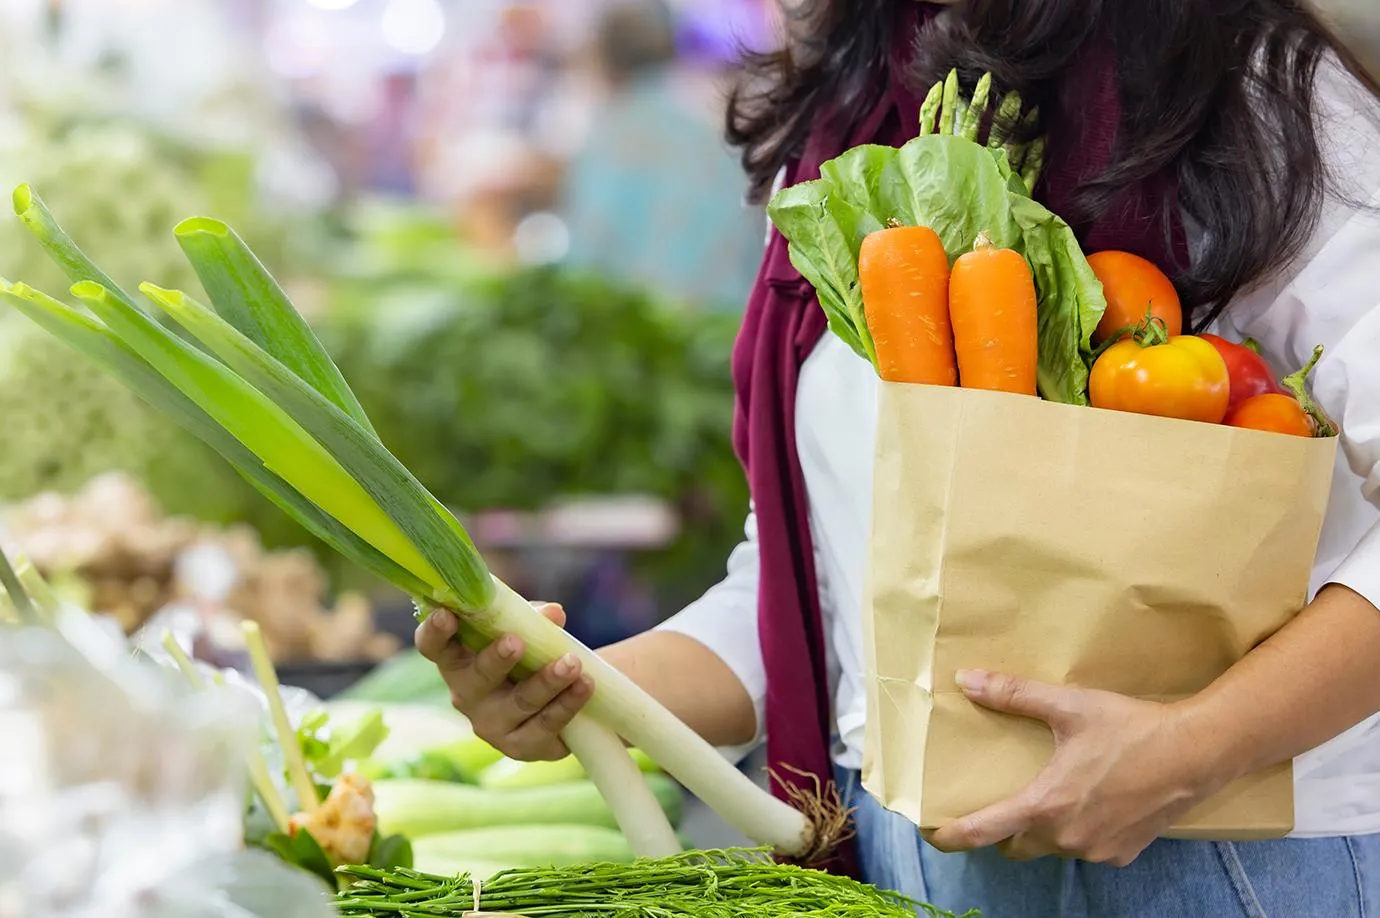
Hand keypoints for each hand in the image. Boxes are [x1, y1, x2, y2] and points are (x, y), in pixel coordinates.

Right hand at [415, 603, 593, 760]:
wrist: (553, 702)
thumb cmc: (526, 657)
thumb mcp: (526, 631)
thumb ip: (534, 619)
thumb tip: (553, 614)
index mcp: (457, 660)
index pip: (434, 647)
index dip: (435, 632)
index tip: (447, 614)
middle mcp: (466, 695)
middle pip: (476, 678)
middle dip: (496, 659)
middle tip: (515, 642)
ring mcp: (491, 725)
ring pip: (519, 703)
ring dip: (547, 681)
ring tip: (572, 663)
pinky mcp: (520, 746)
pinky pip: (545, 725)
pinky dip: (568, 704)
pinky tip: (585, 686)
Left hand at [927, 670, 1229, 866]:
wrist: (1196, 753)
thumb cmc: (1130, 729)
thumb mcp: (1068, 706)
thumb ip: (1014, 695)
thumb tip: (968, 680)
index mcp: (1046, 805)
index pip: (984, 830)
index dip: (954, 835)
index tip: (934, 834)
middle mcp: (1067, 837)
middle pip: (1016, 845)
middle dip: (1003, 830)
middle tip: (998, 804)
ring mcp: (1097, 851)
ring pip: (1052, 848)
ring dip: (1043, 830)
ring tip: (1048, 797)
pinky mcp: (1123, 853)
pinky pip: (1086, 849)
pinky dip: (1078, 832)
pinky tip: (1090, 803)